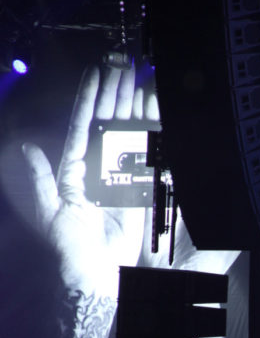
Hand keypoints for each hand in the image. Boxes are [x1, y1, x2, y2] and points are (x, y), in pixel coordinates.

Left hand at [22, 65, 155, 297]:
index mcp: (76, 168)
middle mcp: (99, 167)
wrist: (97, 271)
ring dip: (133, 107)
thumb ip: (42, 179)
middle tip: (121, 66)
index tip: (95, 74)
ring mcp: (122, 176)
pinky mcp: (141, 189)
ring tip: (137, 79)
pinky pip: (148, 157)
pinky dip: (153, 134)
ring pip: (128, 134)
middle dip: (114, 94)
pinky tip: (155, 112)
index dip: (89, 99)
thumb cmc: (69, 245)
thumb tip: (27, 148)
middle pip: (108, 123)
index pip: (83, 126)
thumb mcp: (49, 210)